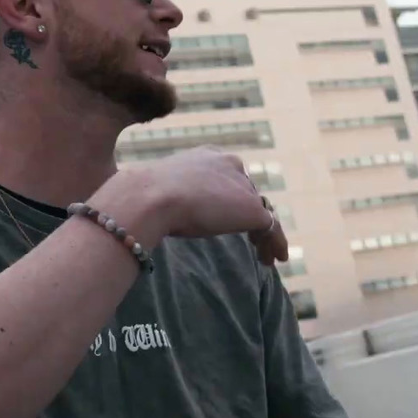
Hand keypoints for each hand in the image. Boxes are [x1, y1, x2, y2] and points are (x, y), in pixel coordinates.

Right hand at [92, 146, 286, 263]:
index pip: (228, 179)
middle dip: (249, 216)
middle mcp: (229, 165)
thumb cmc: (141, 197)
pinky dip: (275, 243)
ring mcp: (243, 186)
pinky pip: (271, 227)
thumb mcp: (158, 192)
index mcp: (206, 157)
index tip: (226, 220)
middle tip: (250, 240)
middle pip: (248, 193)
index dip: (230, 201)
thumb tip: (155, 214)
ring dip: (264, 234)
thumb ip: (171, 198)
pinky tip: (272, 260)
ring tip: (264, 258)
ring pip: (261, 211)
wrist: (149, 197)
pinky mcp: (251, 208)